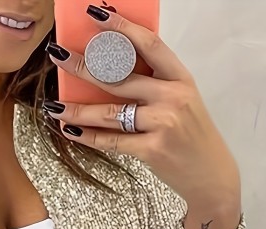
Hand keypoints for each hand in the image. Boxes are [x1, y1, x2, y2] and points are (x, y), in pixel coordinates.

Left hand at [45, 7, 240, 214]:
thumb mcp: (182, 101)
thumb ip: (155, 84)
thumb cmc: (191, 136)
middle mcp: (173, 97)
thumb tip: (111, 69)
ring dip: (78, 109)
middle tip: (60, 57)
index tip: (96, 15)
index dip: (121, 28)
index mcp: (181, 79)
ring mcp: (163, 123)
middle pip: (121, 77)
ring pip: (111, 111)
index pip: (149, 44)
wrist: (211, 175)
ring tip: (54, 106)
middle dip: (85, 66)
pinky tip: (70, 129)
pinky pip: (112, 140)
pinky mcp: (152, 149)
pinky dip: (88, 136)